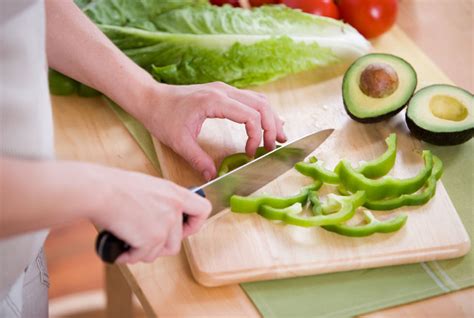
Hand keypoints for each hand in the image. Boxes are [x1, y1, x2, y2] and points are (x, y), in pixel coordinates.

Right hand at [89, 165, 210, 262]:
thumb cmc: (116, 187)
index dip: (194, 224)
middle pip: (177, 241)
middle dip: (159, 245)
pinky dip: (129, 255)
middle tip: (144, 240)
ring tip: (129, 242)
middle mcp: (174, 209)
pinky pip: (142, 256)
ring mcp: (164, 225)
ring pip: (159, 252)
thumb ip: (162, 203)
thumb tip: (161, 220)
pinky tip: (120, 248)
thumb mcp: (149, 187)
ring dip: (143, 251)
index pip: (203, 210)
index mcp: (175, 194)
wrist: (100, 192)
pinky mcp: (152, 239)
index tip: (183, 228)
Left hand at [139, 82, 286, 180]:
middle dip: (272, 126)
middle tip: (275, 147)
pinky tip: (266, 123)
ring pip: (258, 99)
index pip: (250, 115)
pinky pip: (249, 98)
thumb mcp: (179, 142)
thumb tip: (213, 177)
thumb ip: (198, 160)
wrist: (150, 98)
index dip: (256, 136)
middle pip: (261, 105)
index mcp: (214, 101)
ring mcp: (224, 89)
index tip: (251, 153)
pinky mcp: (222, 92)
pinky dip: (261, 111)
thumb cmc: (162, 117)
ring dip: (270, 117)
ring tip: (279, 136)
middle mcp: (223, 91)